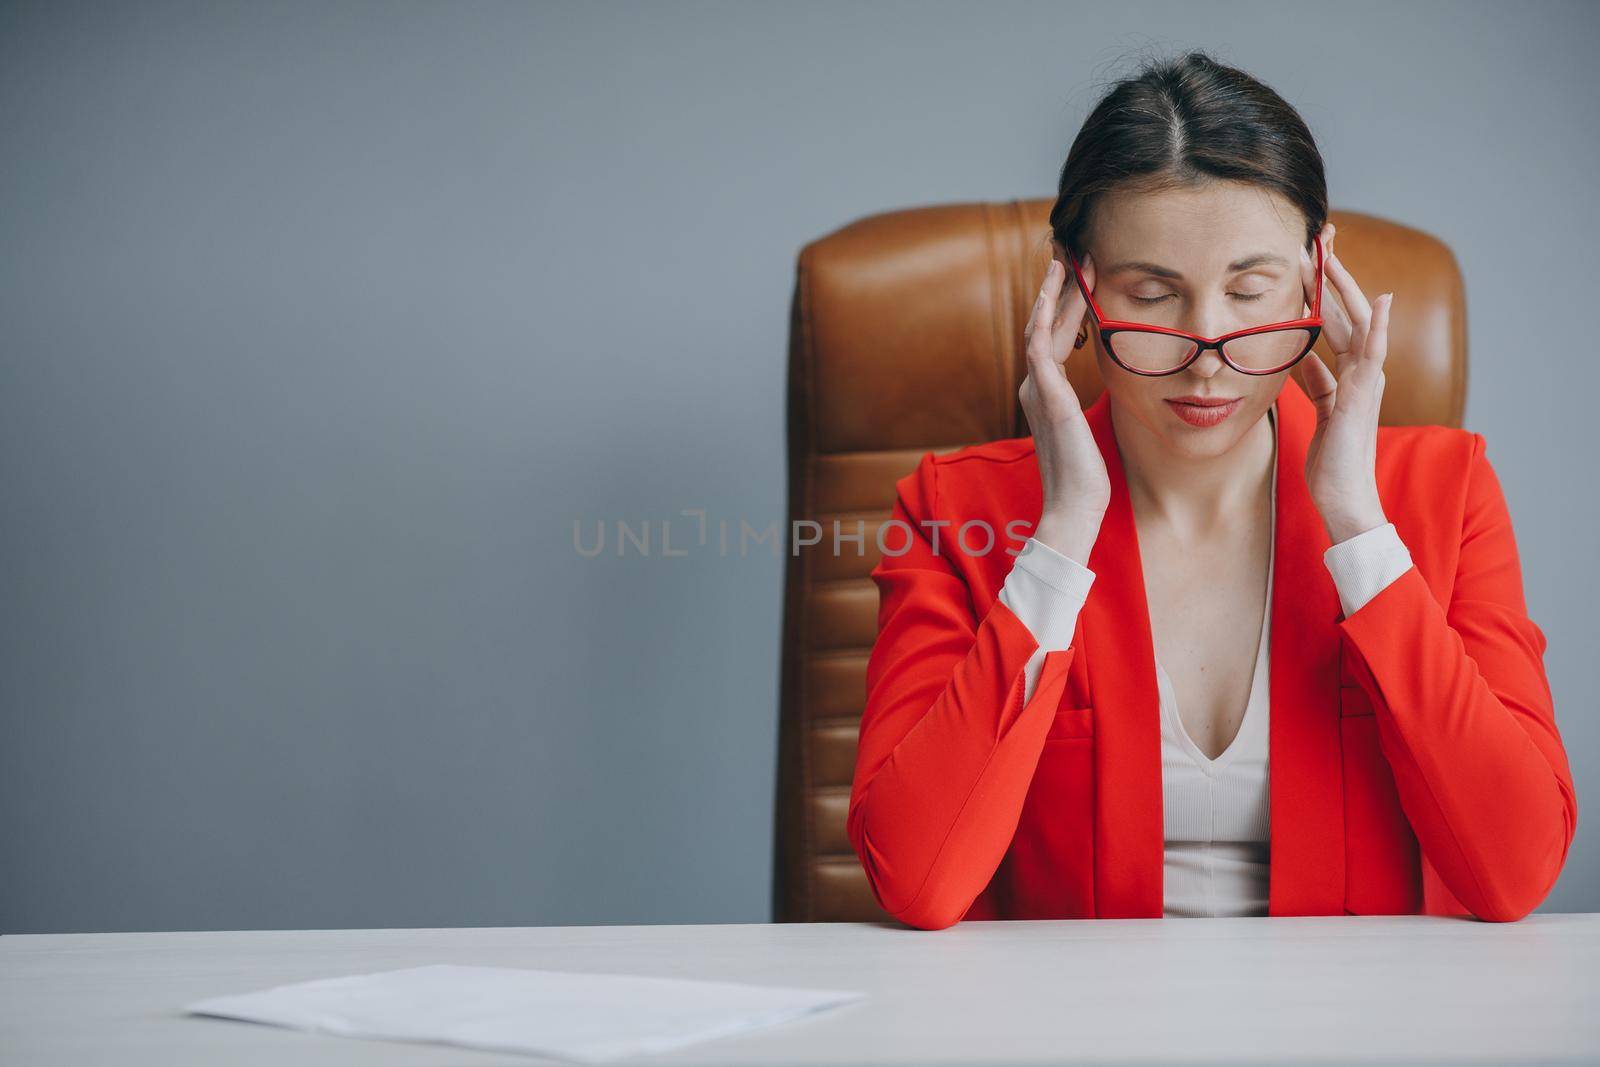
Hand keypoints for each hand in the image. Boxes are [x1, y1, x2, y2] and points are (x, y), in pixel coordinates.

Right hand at [1019, 244, 1110, 563]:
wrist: (1075, 505)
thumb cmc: (1086, 477)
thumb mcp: (1088, 431)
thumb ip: (1086, 408)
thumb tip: (1104, 393)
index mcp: (1046, 394)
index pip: (1054, 338)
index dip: (1065, 305)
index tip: (1080, 277)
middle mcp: (1035, 387)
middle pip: (1044, 325)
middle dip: (1058, 289)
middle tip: (1071, 253)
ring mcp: (1037, 390)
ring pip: (1040, 328)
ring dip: (1053, 294)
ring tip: (1066, 262)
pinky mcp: (1047, 396)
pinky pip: (1039, 345)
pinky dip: (1043, 317)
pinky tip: (1052, 294)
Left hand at [1292, 223, 1393, 544]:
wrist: (1345, 496)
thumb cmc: (1332, 460)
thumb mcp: (1319, 410)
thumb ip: (1314, 381)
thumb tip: (1300, 357)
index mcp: (1349, 373)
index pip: (1333, 320)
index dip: (1320, 289)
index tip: (1306, 258)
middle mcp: (1363, 371)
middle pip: (1346, 311)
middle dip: (1332, 274)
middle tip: (1319, 236)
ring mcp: (1367, 381)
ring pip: (1356, 322)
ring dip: (1343, 286)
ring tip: (1329, 253)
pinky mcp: (1364, 395)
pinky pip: (1373, 354)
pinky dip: (1378, 326)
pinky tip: (1380, 300)